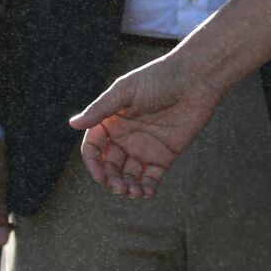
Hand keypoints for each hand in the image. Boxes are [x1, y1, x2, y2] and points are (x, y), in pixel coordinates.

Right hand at [68, 51, 223, 198]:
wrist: (196, 78)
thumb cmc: (159, 78)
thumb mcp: (126, 91)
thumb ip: (101, 109)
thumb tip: (73, 124)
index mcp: (111, 122)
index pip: (94, 148)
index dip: (93, 164)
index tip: (101, 176)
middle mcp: (124, 137)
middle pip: (110, 166)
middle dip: (111, 180)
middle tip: (119, 188)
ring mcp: (144, 147)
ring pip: (129, 176)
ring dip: (128, 188)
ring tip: (134, 193)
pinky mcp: (164, 155)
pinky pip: (151, 177)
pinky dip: (148, 188)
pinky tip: (148, 193)